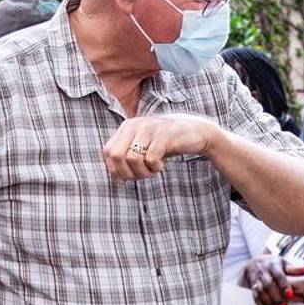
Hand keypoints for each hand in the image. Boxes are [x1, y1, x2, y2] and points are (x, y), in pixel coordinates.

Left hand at [102, 114, 221, 179]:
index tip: (130, 176)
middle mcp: (134, 125)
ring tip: (152, 171)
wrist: (195, 131)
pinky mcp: (164, 135)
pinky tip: (161, 166)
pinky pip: (150, 158)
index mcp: (126, 127)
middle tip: (142, 176)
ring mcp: (149, 128)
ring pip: (132, 159)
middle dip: (127, 173)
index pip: (107, 152)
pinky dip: (154, 168)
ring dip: (142, 172)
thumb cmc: (166, 143)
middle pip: (116, 155)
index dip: (115, 169)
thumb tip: (114, 180)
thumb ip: (127, 157)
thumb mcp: (143, 147)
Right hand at [242, 255, 303, 304]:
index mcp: (273, 265)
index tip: (290, 294)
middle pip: (268, 285)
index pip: (278, 275)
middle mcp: (263, 273)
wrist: (255, 263)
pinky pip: (256, 298)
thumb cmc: (274, 265)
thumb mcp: (284, 264)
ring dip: (270, 303)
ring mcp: (257, 280)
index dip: (284, 285)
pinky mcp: (252, 288)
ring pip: (261, 293)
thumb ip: (295, 269)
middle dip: (276, 296)